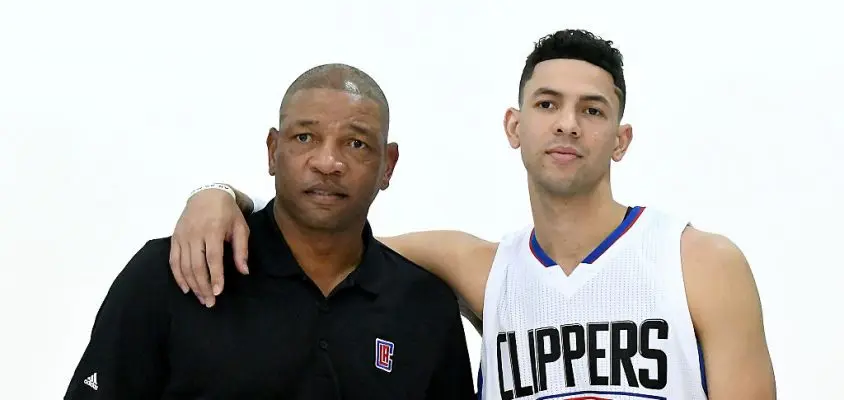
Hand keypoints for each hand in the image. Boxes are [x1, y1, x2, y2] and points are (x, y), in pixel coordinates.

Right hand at [169, 188, 249, 306]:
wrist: (207, 194)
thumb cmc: (228, 212)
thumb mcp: (240, 227)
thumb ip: (241, 249)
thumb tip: (244, 271)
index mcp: (213, 229)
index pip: (212, 257)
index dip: (215, 276)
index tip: (218, 292)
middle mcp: (195, 233)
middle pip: (196, 265)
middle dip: (203, 286)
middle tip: (210, 302)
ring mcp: (182, 236)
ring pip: (184, 265)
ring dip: (192, 285)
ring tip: (201, 298)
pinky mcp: (175, 238)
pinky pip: (173, 261)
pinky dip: (178, 276)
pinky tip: (186, 288)